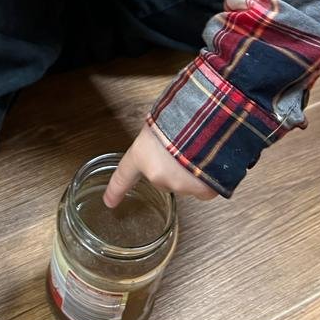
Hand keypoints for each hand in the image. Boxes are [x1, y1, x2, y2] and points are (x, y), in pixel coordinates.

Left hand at [103, 124, 217, 205]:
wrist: (209, 123)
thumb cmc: (181, 116)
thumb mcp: (157, 122)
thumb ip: (155, 139)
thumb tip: (159, 139)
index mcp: (142, 156)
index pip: (123, 176)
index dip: (116, 190)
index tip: (109, 202)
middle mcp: (157, 175)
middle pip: (161, 178)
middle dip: (170, 167)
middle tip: (180, 148)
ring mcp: (179, 185)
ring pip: (183, 183)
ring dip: (189, 171)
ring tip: (198, 150)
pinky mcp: (201, 191)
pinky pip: (203, 189)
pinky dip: (206, 179)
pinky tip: (209, 163)